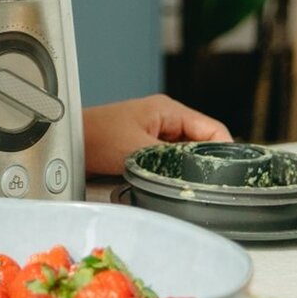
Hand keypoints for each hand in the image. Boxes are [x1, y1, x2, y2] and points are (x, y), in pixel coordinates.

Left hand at [82, 94, 231, 177]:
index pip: (213, 129)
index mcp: (168, 111)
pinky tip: (171, 186)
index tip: (230, 175)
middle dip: (206, 164)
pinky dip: (173, 173)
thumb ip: (171, 160)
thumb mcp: (138, 149)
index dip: (225, 151)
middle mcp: (165, 120)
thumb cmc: (94, 137)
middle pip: (202, 144)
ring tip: (189, 187)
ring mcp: (156, 135)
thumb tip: (197, 174)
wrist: (66, 143)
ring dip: (187, 170)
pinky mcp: (146, 149)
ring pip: (186, 156)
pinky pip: (170, 163)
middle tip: (210, 186)